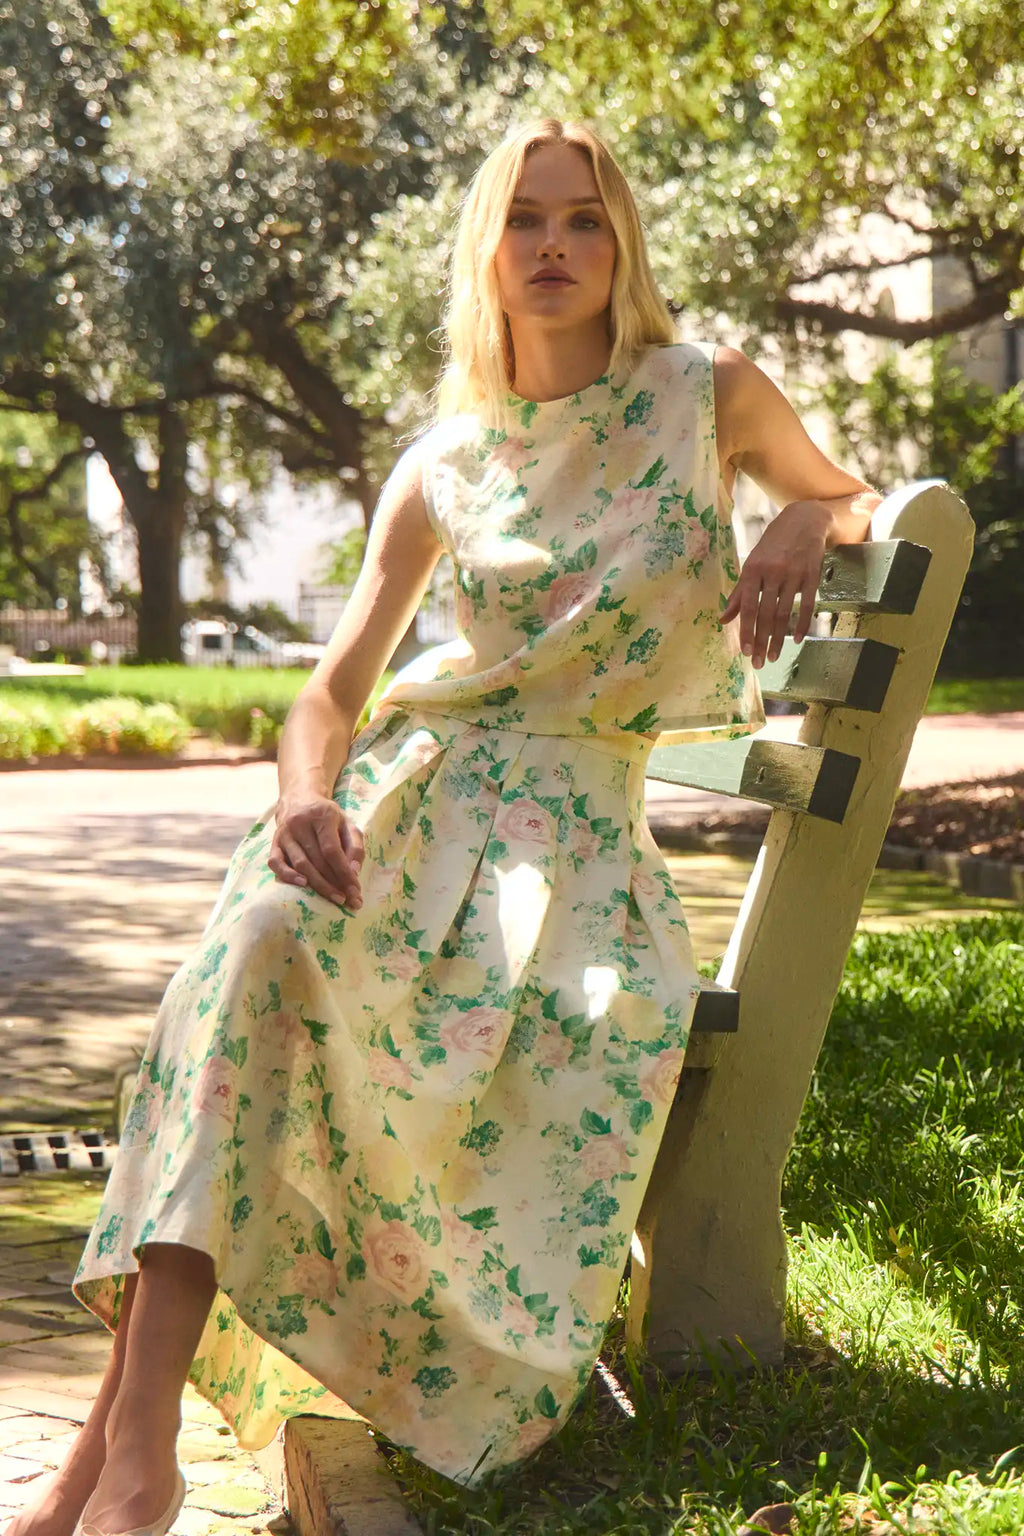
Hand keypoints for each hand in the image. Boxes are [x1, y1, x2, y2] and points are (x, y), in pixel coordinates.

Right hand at [268, 795, 364, 908]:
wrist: (299, 799)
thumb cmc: (327, 816)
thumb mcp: (347, 823)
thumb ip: (355, 846)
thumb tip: (354, 872)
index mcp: (322, 816)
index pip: (332, 850)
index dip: (344, 873)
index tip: (355, 890)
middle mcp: (300, 824)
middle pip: (317, 860)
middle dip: (334, 883)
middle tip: (347, 900)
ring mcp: (284, 834)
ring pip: (300, 864)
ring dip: (318, 885)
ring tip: (334, 898)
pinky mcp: (274, 842)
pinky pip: (276, 863)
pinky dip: (288, 876)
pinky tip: (304, 886)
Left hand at [721, 500, 832, 668]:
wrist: (804, 520)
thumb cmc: (773, 545)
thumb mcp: (753, 563)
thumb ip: (739, 593)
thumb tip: (723, 619)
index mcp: (753, 569)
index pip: (748, 606)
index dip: (746, 630)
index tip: (744, 651)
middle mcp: (773, 572)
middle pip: (765, 613)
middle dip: (761, 640)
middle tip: (758, 662)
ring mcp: (793, 574)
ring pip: (784, 613)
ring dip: (778, 638)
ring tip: (772, 656)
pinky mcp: (812, 576)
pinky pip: (807, 605)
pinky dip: (801, 624)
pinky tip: (796, 640)